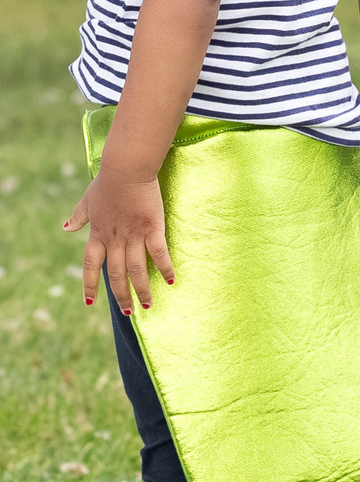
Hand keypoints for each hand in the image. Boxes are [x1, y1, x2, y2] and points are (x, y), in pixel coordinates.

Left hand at [64, 166, 174, 312]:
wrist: (126, 168)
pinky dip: (165, 268)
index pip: (90, 265)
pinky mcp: (152, 228)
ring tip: (148, 306)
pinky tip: (171, 281)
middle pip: (115, 274)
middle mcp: (114, 239)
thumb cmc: (107, 181)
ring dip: (142, 290)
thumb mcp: (88, 200)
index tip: (90, 302)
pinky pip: (159, 253)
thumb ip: (79, 216)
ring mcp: (133, 235)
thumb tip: (66, 228)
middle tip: (128, 313)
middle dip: (121, 296)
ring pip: (136, 270)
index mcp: (98, 234)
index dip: (89, 284)